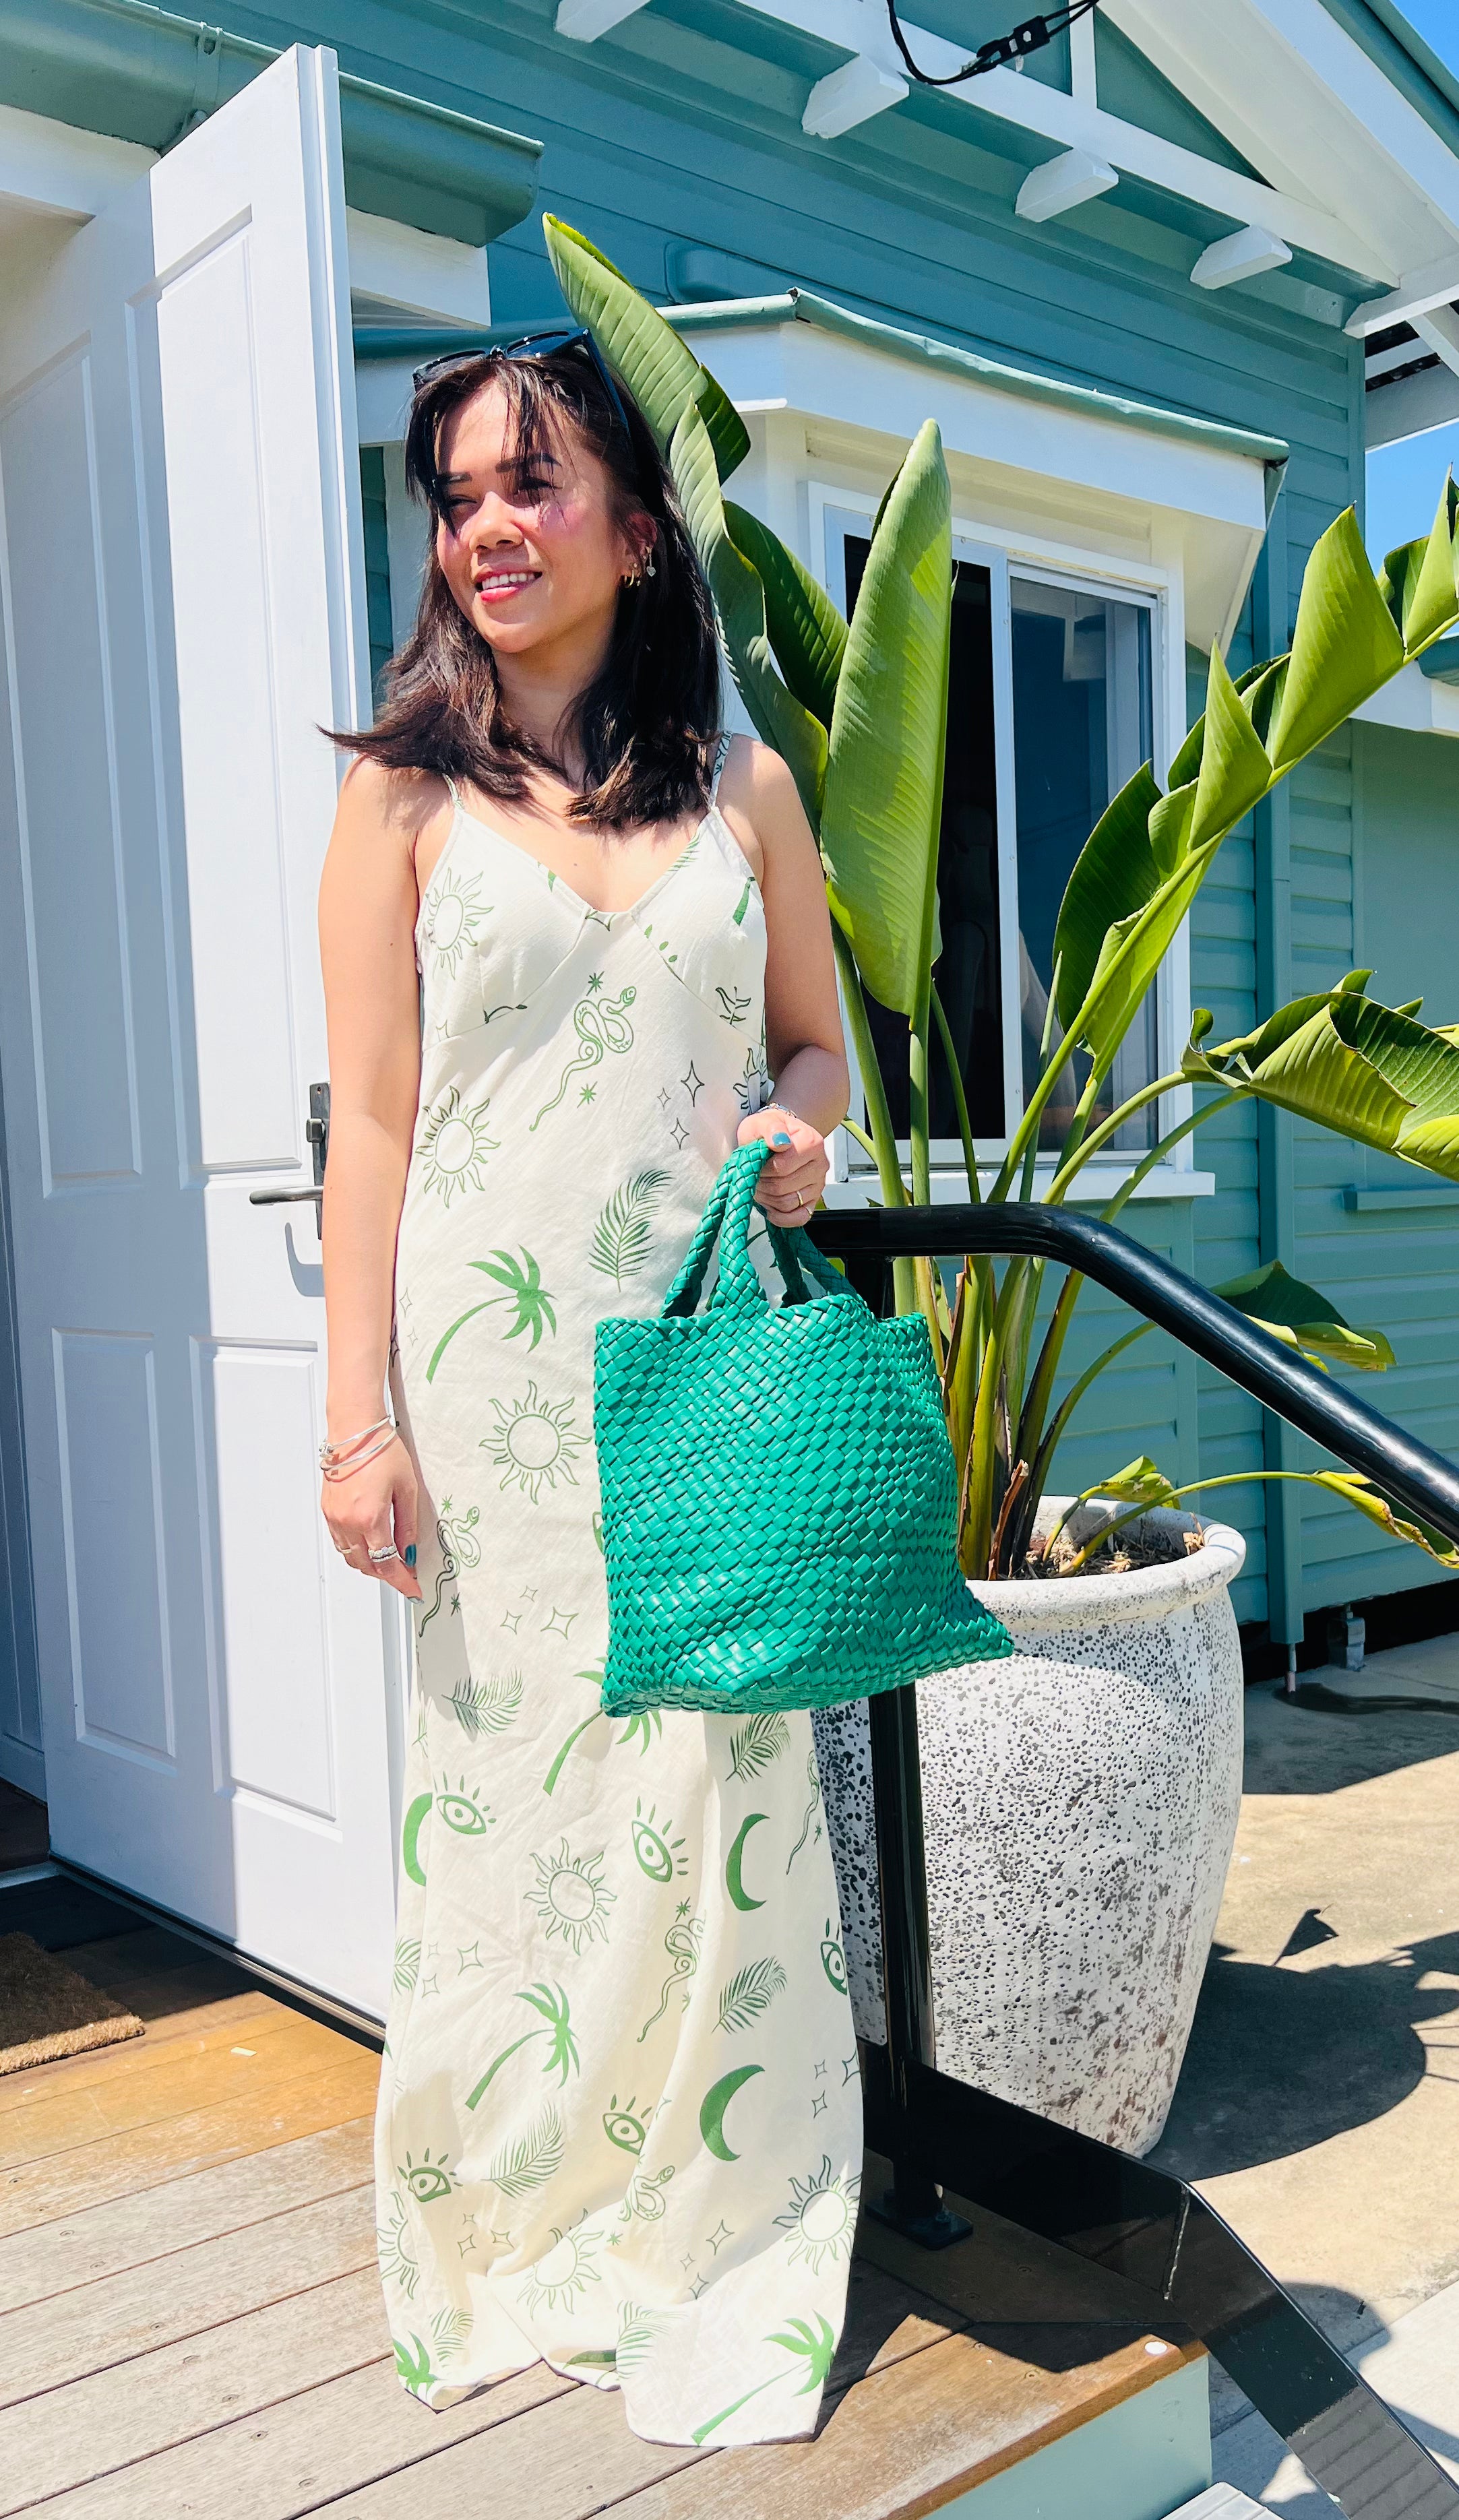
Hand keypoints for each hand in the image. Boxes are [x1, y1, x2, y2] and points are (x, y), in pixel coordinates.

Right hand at [321, 1434, 422, 1599]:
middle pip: (367, 1566)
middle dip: (387, 1575)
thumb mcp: (407, 1488)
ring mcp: (334, 1518)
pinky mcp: (327, 1510)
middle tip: (404, 1573)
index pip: (387, 1564)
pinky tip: (368, 1544)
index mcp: (370, 1518)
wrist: (355, 1430)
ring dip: (369, 1565)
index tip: (413, 1588)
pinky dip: (355, 1551)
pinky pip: (340, 1543)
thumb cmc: (382, 1450)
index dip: (401, 1581)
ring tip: (388, 1560)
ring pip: (350, 1557)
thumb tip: (409, 1552)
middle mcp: (347, 1522)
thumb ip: (407, 1525)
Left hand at [737, 1104, 827, 1224]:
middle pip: (782, 1188)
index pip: (781, 1168)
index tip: (757, 1163)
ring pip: (787, 1204)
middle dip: (762, 1184)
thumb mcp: (764, 1122)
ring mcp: (818, 1185)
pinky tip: (771, 1207)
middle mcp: (820, 1165)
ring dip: (767, 1199)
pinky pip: (799, 1218)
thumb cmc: (770, 1131)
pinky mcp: (813, 1201)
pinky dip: (781, 1217)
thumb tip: (779, 1141)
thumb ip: (771, 1128)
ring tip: (762, 1186)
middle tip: (756, 1175)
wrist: (778, 1137)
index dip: (763, 1170)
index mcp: (812, 1143)